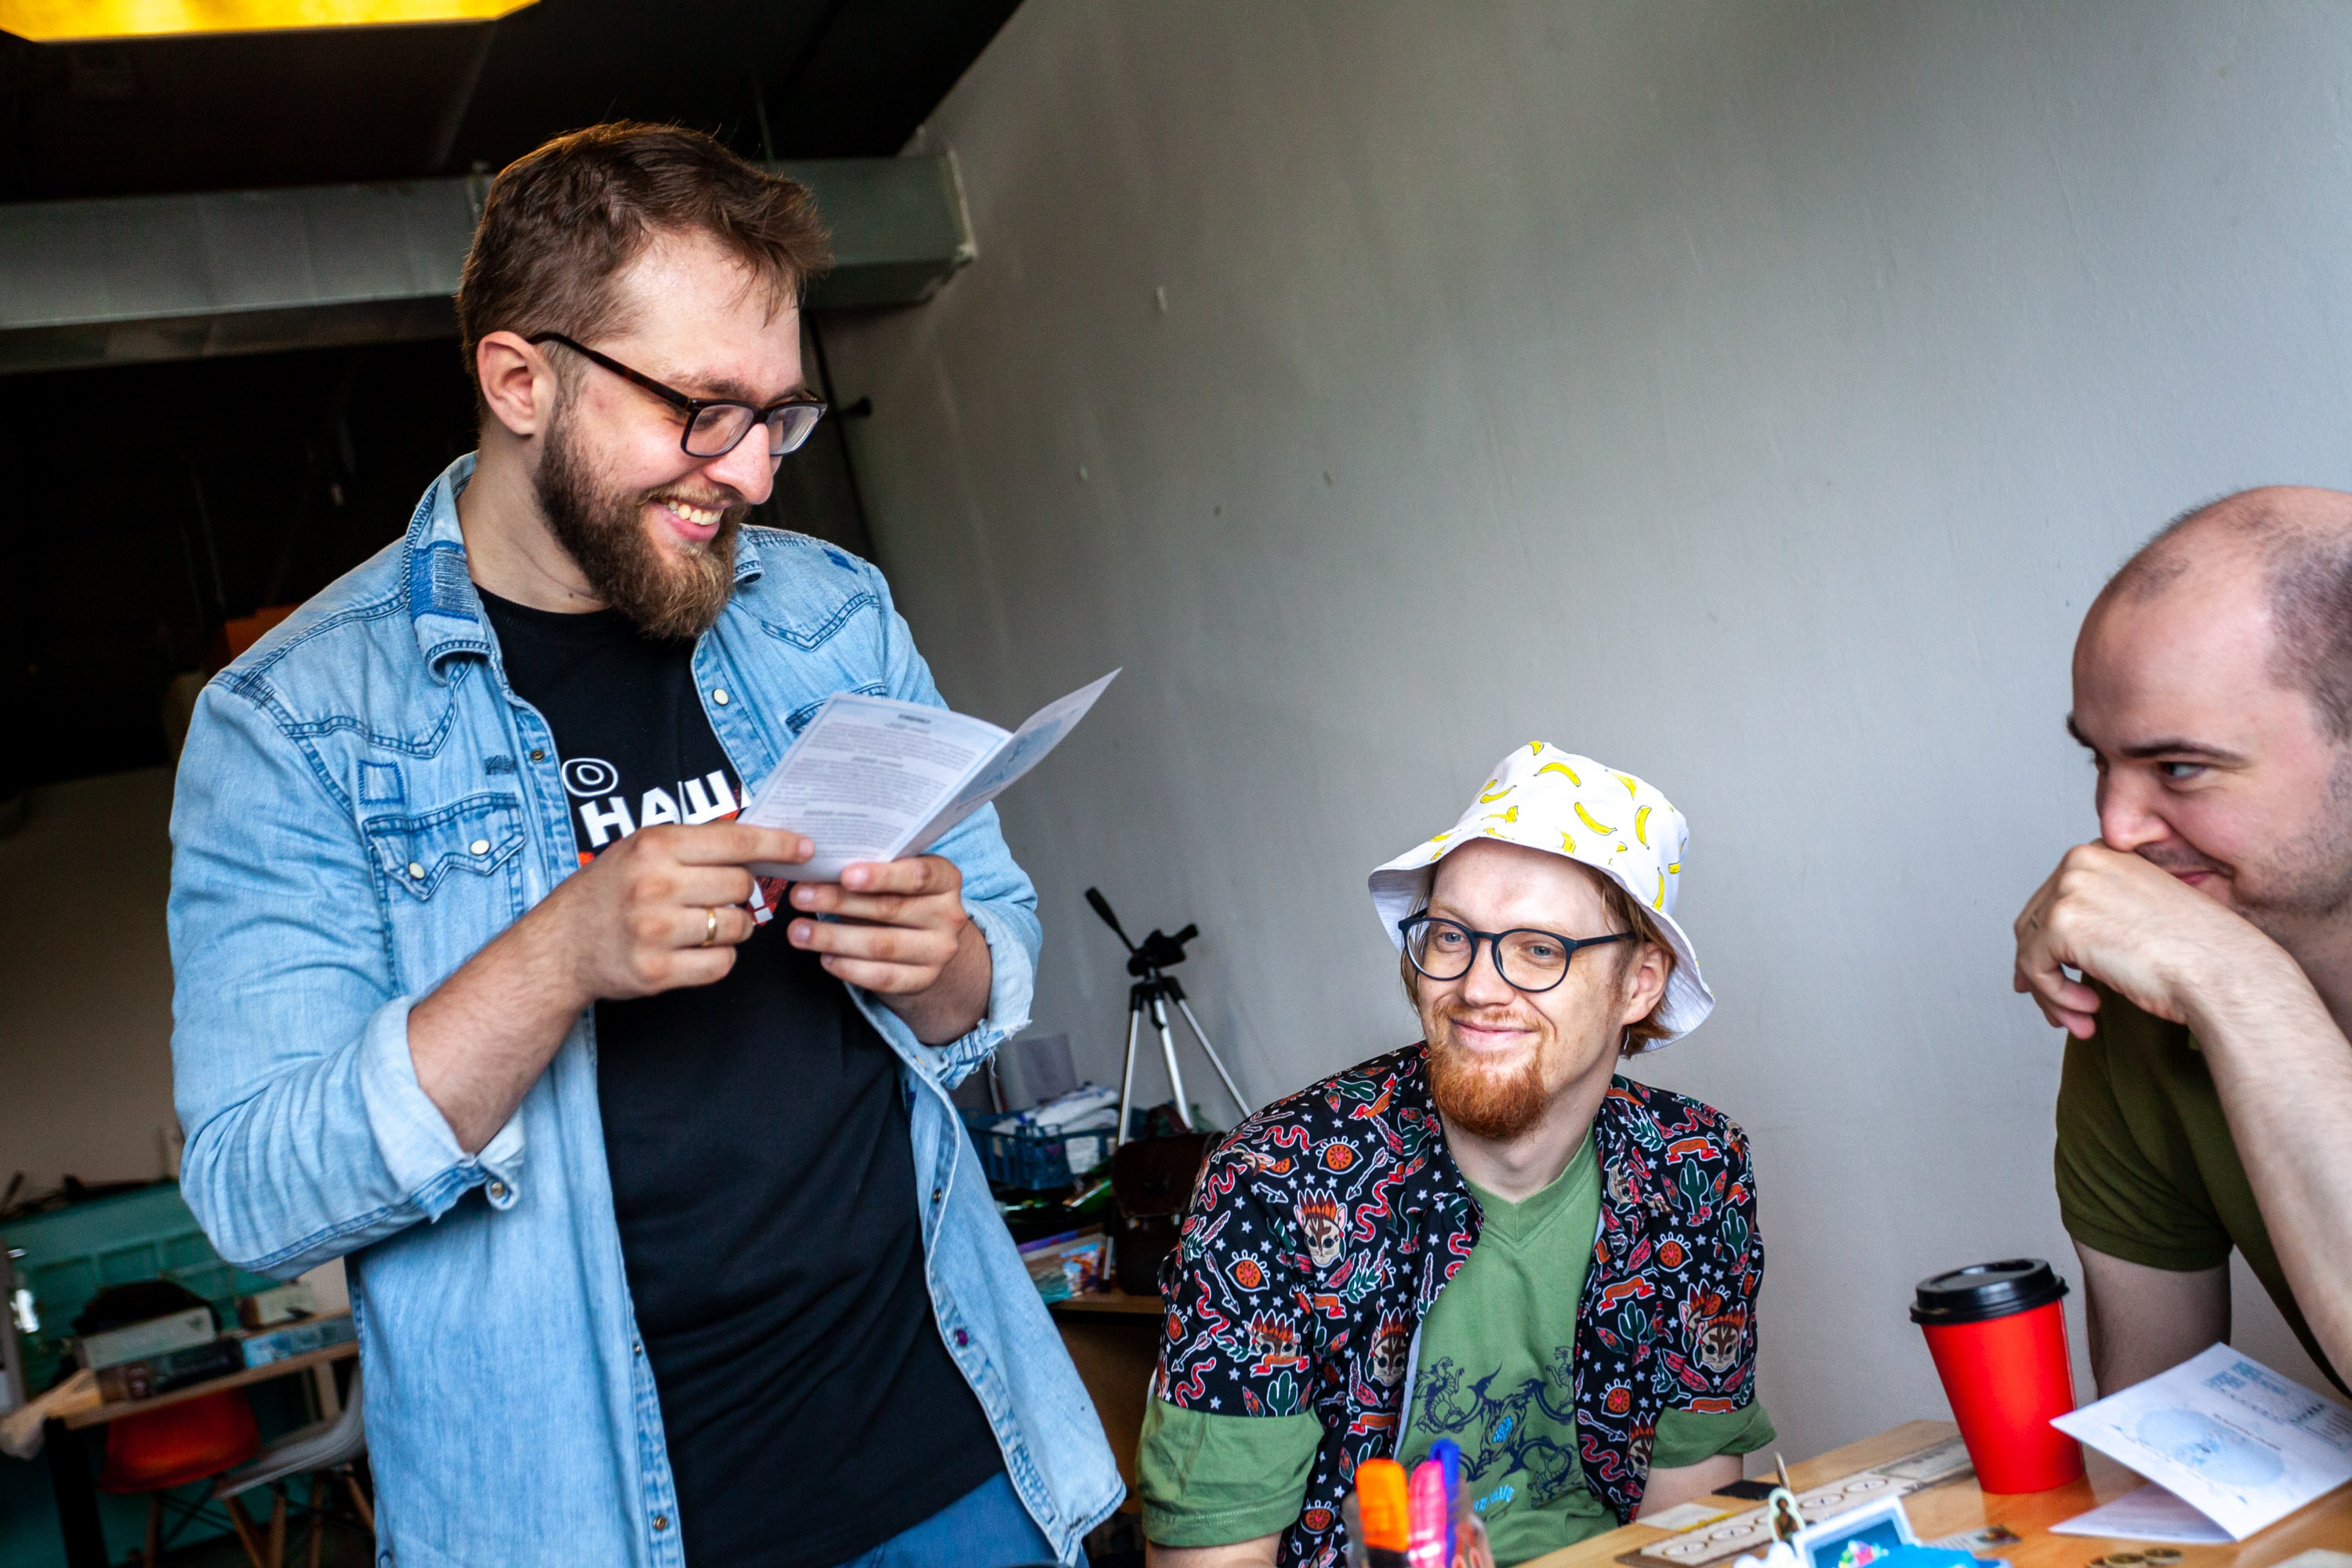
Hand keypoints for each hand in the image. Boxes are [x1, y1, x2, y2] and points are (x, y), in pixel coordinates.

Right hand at [551, 821, 812, 1003]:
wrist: (559, 946)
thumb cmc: (608, 890)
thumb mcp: (642, 848)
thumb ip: (696, 843)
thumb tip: (763, 843)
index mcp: (656, 846)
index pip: (737, 841)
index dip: (778, 845)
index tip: (804, 849)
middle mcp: (656, 885)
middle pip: (742, 886)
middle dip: (739, 892)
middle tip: (715, 895)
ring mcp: (655, 931)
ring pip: (738, 927)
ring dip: (732, 927)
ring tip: (701, 923)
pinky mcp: (656, 971)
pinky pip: (722, 964)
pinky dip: (718, 958)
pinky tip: (694, 949)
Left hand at [784, 854, 969, 993]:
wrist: (931, 942)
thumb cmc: (903, 897)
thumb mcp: (898, 876)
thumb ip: (871, 869)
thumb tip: (818, 864)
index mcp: (946, 879)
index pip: (917, 875)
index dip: (881, 875)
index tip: (845, 874)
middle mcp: (949, 915)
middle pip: (890, 909)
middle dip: (839, 902)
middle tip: (800, 896)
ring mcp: (939, 951)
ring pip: (882, 946)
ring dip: (834, 938)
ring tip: (798, 932)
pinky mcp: (923, 980)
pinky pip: (883, 977)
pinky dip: (850, 968)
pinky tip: (825, 958)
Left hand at [2011, 841, 2282, 1036]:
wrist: (2222, 970)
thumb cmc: (2196, 954)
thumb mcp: (2138, 918)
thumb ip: (2095, 919)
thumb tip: (2043, 954)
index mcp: (2103, 853)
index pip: (2052, 900)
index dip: (2047, 944)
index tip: (2054, 980)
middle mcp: (2081, 861)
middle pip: (2033, 924)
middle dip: (2045, 974)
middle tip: (2065, 1011)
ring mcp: (2069, 889)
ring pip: (2030, 949)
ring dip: (2051, 994)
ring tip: (2080, 1021)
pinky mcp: (2061, 923)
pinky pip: (2033, 967)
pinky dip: (2053, 997)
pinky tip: (2088, 1012)